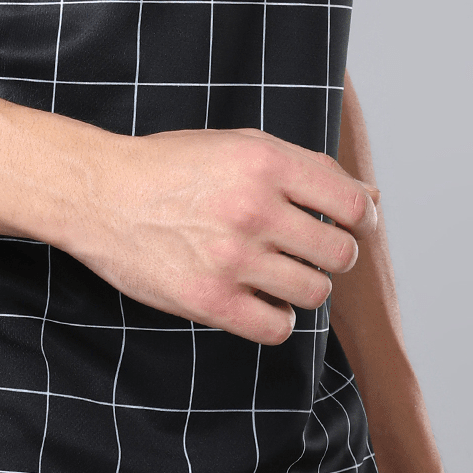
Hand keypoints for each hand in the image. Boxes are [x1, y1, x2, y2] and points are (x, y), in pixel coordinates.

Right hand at [71, 126, 378, 344]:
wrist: (101, 194)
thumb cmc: (175, 167)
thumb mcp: (241, 145)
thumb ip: (309, 167)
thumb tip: (371, 197)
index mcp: (264, 162)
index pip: (351, 205)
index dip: (361, 220)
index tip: (348, 225)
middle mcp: (253, 208)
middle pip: (339, 254)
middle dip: (332, 255)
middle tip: (306, 250)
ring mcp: (232, 258)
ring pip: (313, 293)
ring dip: (303, 286)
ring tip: (276, 273)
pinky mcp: (210, 301)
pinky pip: (278, 327)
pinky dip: (276, 317)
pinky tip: (258, 298)